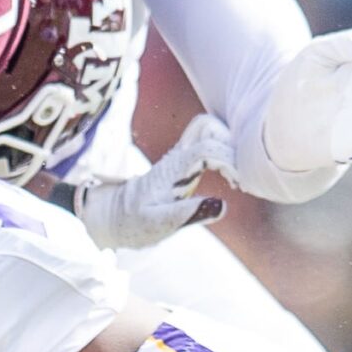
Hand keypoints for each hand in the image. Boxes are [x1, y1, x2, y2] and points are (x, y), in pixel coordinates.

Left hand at [74, 114, 232, 248]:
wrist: (114, 217)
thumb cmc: (134, 223)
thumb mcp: (158, 224)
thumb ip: (188, 214)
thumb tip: (221, 204)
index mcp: (173, 167)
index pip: (207, 146)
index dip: (228, 160)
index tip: (235, 184)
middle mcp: (177, 156)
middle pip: (208, 126)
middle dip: (230, 144)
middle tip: (237, 177)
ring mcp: (180, 156)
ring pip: (208, 130)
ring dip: (228, 146)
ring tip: (234, 177)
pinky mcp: (182, 162)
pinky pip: (207, 143)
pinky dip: (223, 152)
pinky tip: (228, 177)